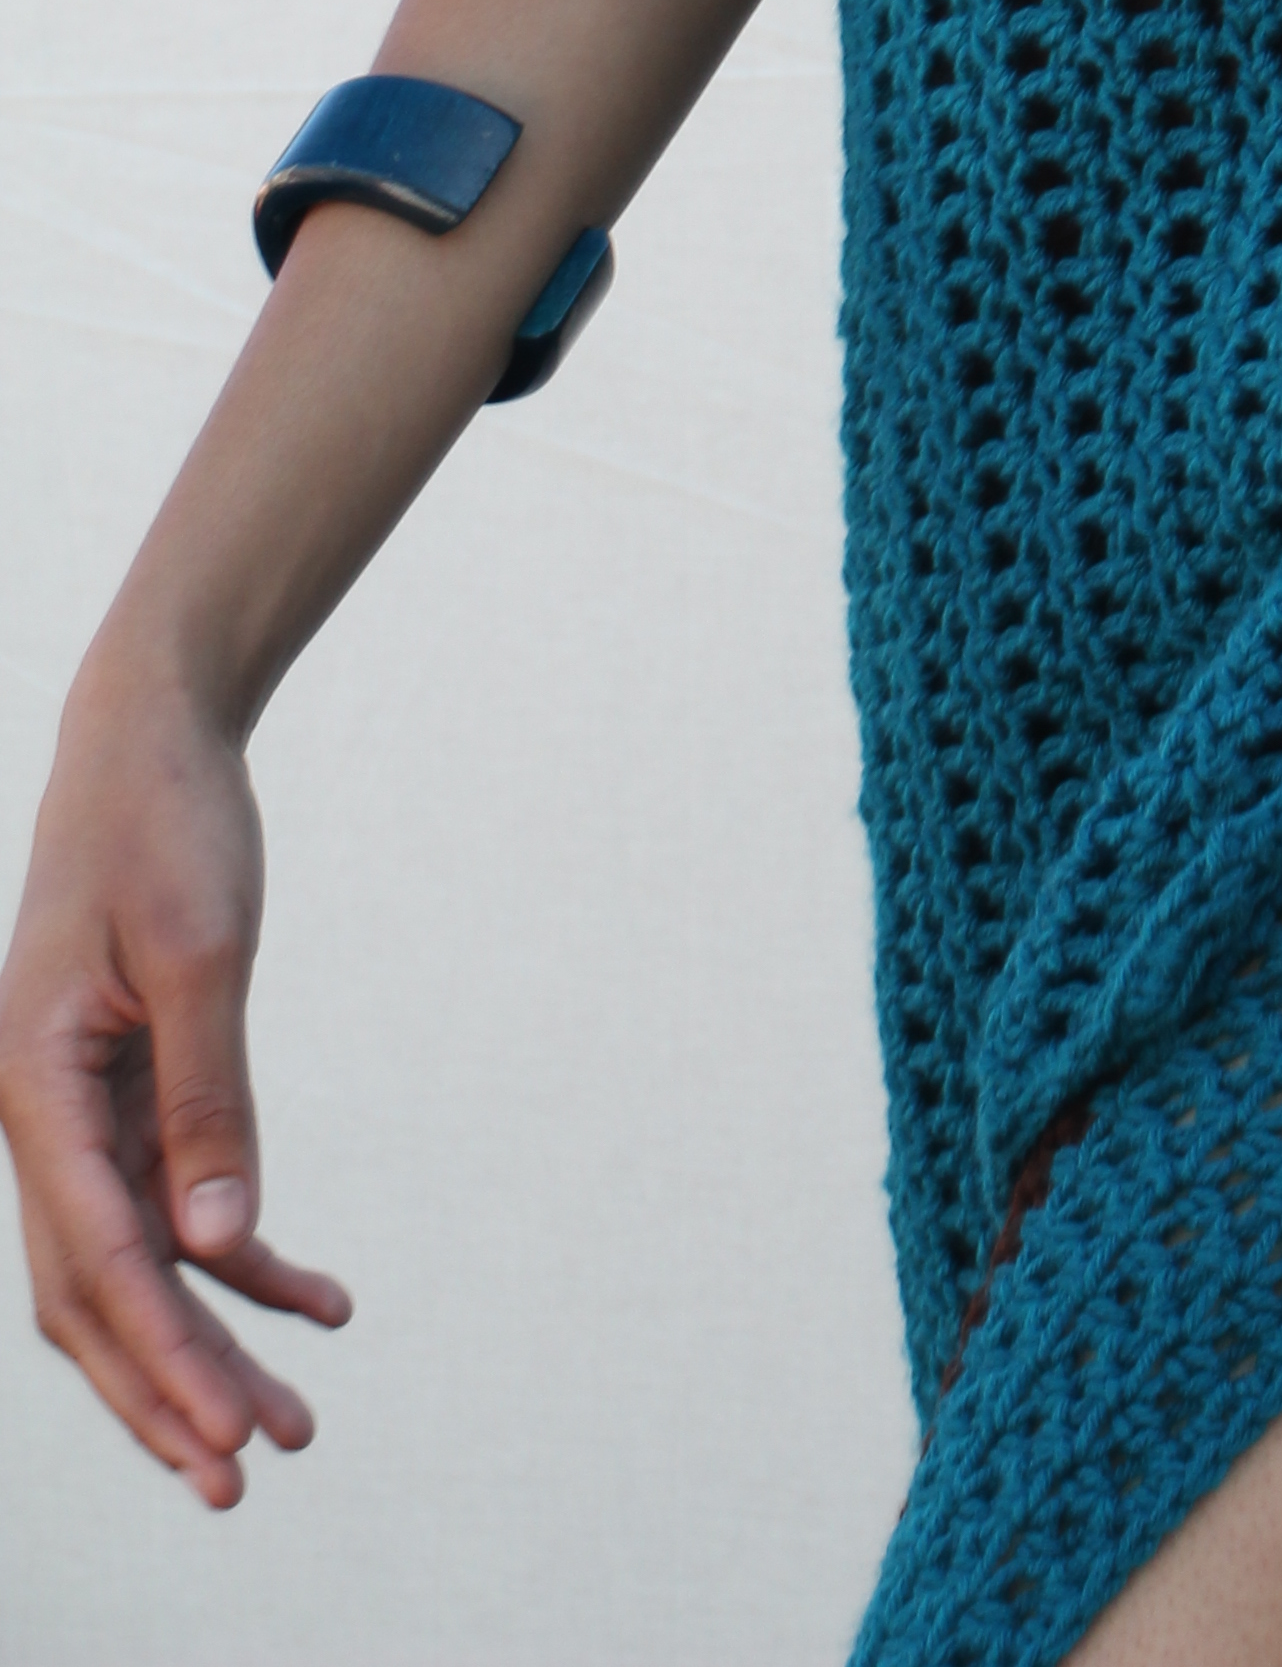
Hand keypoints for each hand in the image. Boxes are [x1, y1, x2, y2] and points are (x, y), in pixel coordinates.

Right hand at [0, 665, 350, 1503]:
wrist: (150, 739)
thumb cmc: (168, 826)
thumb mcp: (203, 951)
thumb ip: (207, 1098)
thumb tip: (220, 1246)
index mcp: (34, 1087)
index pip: (99, 1259)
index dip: (162, 1357)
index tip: (228, 1438)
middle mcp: (38, 1116)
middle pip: (98, 1294)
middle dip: (170, 1391)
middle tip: (249, 1475)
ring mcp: (76, 1111)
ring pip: (131, 1267)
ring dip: (205, 1344)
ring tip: (295, 1420)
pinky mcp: (124, 1092)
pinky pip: (168, 1205)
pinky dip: (235, 1259)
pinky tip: (314, 1295)